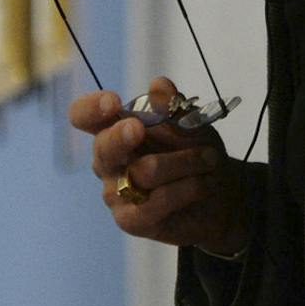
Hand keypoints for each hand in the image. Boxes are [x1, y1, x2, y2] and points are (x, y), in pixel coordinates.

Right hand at [70, 76, 250, 255]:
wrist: (221, 197)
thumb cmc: (196, 154)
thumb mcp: (191, 125)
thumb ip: (173, 107)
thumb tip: (158, 85)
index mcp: (114, 129)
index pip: (84, 116)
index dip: (91, 108)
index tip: (111, 102)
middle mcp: (108, 161)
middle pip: (104, 146)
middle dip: (124, 135)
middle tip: (140, 128)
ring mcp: (115, 193)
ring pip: (145, 171)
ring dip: (187, 161)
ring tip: (210, 159)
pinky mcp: (131, 220)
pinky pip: (159, 200)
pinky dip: (190, 187)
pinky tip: (205, 184)